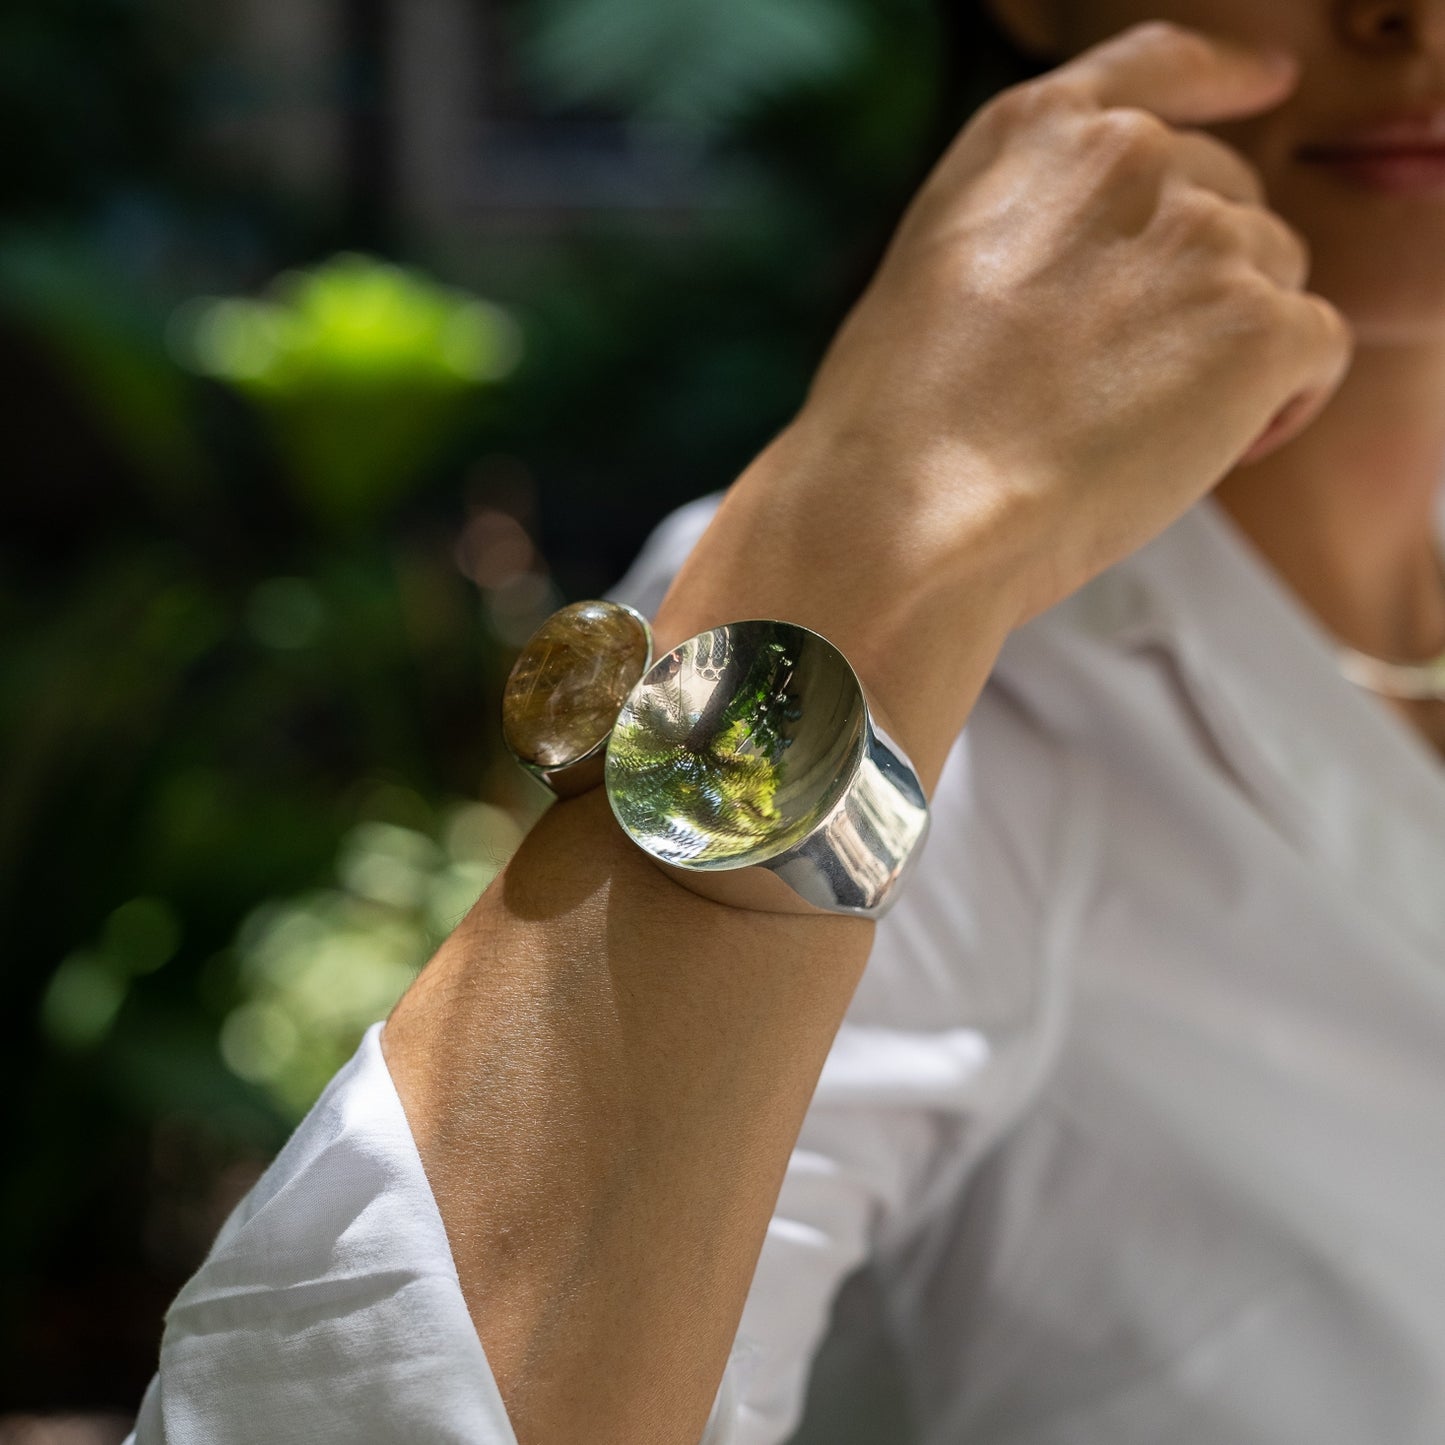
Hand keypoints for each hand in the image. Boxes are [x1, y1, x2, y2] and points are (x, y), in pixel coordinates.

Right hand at [657, 22, 1352, 780]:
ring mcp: (1203, 238)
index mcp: (1037, 133)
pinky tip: (1219, 447)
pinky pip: (1317, 347)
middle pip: (1231, 195)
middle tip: (1133, 377)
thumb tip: (1102, 275)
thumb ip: (1035, 226)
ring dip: (1236, 343)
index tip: (1264, 84)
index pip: (1160, 63)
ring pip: (1276, 273)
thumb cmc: (895, 424)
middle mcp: (1131, 159)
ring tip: (1151, 426)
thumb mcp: (937, 269)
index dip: (1224, 76)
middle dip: (1204, 277)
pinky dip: (1285, 399)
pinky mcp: (1257, 327)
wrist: (907, 507)